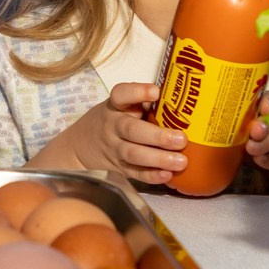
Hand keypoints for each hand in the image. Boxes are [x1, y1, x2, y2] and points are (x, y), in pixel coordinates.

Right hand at [62, 81, 188, 187]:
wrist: (85, 143)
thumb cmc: (117, 119)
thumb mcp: (124, 105)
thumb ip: (145, 103)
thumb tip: (184, 101)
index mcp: (116, 106)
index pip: (121, 95)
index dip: (138, 92)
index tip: (156, 92)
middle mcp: (113, 126)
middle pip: (131, 130)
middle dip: (157, 136)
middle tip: (181, 139)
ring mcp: (115, 149)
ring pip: (133, 154)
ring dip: (158, 158)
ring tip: (181, 161)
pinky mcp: (119, 168)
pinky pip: (135, 173)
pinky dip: (151, 176)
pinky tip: (167, 175)